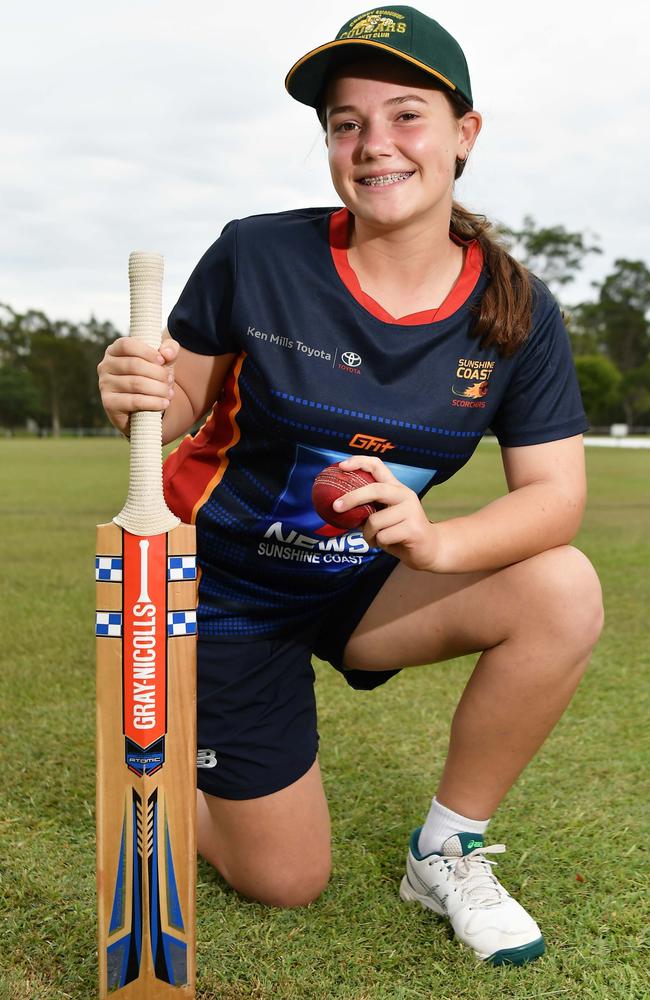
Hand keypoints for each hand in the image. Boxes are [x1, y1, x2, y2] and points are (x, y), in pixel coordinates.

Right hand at [97, 336, 178, 435]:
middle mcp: (106, 365)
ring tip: (169, 393)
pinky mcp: (109, 403)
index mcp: (115, 350)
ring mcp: (105, 384)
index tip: (162, 361)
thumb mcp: (163, 360)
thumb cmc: (153, 377)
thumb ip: (170, 349)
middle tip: (169, 380)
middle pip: (134, 364)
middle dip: (157, 373)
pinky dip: (153, 402)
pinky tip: (164, 403)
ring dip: (158, 389)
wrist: (145, 408)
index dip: (147, 352)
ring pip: (136, 383)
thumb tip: (167, 353)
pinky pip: (134, 401)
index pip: (127, 345)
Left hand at [335, 457, 437, 571]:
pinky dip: (379, 543)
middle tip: (336, 506)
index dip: (359, 462)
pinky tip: (388, 544)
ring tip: (376, 539)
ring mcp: (411, 511)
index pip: (378, 466)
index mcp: (396, 488)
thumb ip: (368, 508)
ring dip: (368, 534)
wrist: (430, 549)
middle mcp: (405, 495)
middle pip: (375, 489)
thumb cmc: (400, 532)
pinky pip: (382, 536)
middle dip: (352, 498)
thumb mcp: (384, 516)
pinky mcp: (413, 529)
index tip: (341, 466)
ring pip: (375, 521)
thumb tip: (340, 506)